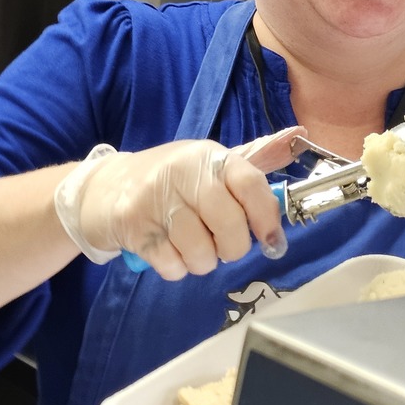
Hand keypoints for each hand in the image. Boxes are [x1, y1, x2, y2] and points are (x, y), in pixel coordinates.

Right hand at [74, 127, 304, 279]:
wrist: (104, 188)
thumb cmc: (171, 179)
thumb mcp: (211, 163)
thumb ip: (256, 157)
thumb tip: (300, 136)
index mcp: (211, 156)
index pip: (251, 184)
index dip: (266, 218)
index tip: (272, 242)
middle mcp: (185, 171)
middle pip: (229, 225)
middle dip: (232, 248)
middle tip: (221, 245)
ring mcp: (156, 197)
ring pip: (201, 251)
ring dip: (201, 261)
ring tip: (191, 246)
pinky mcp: (132, 225)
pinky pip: (172, 264)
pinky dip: (176, 268)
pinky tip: (169, 252)